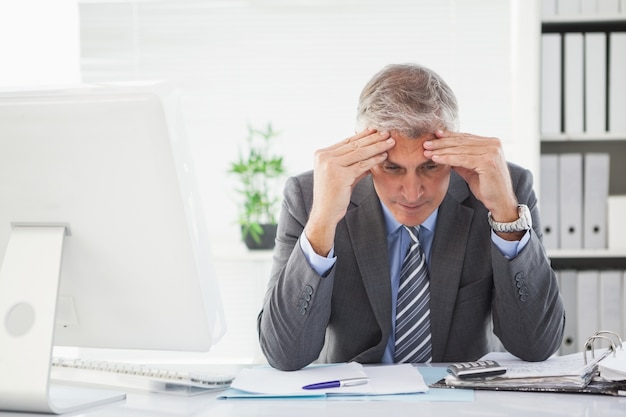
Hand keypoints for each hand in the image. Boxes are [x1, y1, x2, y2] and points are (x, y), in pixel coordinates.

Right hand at [305, 129, 394, 255]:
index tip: (375, 130)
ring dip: (377, 146)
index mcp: (321, 154)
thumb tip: (370, 153)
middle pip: (353, 145)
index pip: (346, 142)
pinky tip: (384, 155)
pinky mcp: (340, 175)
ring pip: (359, 153)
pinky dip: (374, 159)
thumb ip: (352, 163)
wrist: (324, 214)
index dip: (362, 136)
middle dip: (372, 138)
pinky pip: (362, 165)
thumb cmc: (333, 196)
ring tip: (390, 142)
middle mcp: (324, 157)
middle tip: (387, 133)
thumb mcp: (341, 175)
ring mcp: (331, 165)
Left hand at [422, 130, 518, 222]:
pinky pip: (462, 159)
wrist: (500, 202)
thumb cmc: (487, 187)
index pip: (466, 137)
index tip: (434, 135)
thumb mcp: (470, 169)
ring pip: (460, 149)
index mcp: (491, 143)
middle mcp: (493, 144)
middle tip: (426, 143)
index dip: (449, 136)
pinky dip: (447, 158)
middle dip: (442, 142)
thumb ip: (460, 159)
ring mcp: (492, 152)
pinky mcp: (487, 162)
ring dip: (441, 150)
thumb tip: (443, 151)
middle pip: (462, 142)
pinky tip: (436, 158)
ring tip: (427, 151)